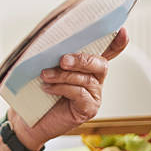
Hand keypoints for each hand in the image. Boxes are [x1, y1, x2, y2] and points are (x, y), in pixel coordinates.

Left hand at [9, 28, 128, 148]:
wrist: (28, 119)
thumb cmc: (36, 91)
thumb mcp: (44, 67)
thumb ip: (52, 54)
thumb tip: (47, 38)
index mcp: (86, 66)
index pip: (107, 51)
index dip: (117, 42)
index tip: (122, 31)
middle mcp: (94, 79)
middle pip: (100, 64)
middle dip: (82, 59)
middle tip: (62, 60)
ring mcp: (94, 95)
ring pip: (86, 79)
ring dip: (64, 75)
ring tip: (45, 75)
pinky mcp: (89, 109)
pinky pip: (80, 93)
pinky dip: (62, 88)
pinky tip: (48, 88)